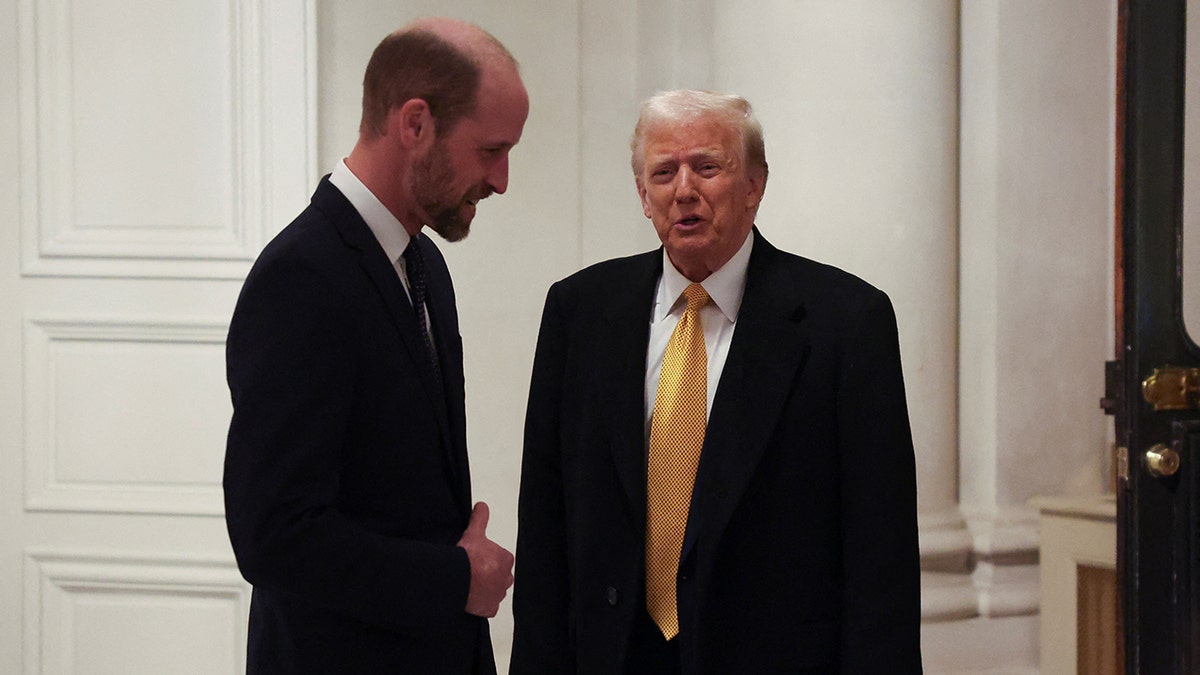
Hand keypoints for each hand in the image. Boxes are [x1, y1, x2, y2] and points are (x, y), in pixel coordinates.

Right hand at [457, 501, 513, 616]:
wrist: (458, 579)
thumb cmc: (467, 558)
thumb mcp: (474, 533)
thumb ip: (480, 519)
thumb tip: (482, 506)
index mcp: (506, 560)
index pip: (500, 559)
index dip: (488, 559)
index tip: (477, 559)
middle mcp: (506, 578)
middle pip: (498, 576)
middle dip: (488, 574)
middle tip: (473, 572)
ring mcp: (498, 595)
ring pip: (494, 591)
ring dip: (486, 588)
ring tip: (471, 584)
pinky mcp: (490, 608)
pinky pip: (489, 607)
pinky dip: (482, 604)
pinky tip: (473, 598)